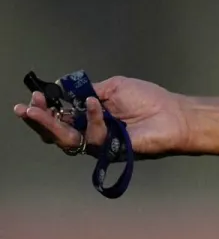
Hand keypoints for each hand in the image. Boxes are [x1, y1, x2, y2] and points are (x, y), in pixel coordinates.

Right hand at [13, 76, 188, 157]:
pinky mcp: (109, 151)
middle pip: (56, 131)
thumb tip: (66, 90)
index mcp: (90, 116)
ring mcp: (98, 143)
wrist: (174, 114)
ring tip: (37, 110)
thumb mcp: (114, 87)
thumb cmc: (149, 99)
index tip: (35, 95)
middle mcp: (90, 131)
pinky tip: (94, 104)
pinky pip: (92, 137)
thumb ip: (89, 90)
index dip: (46, 107)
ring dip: (50, 124)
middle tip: (25, 108)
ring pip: (66, 139)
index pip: (60, 115)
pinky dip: (91, 118)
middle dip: (38, 119)